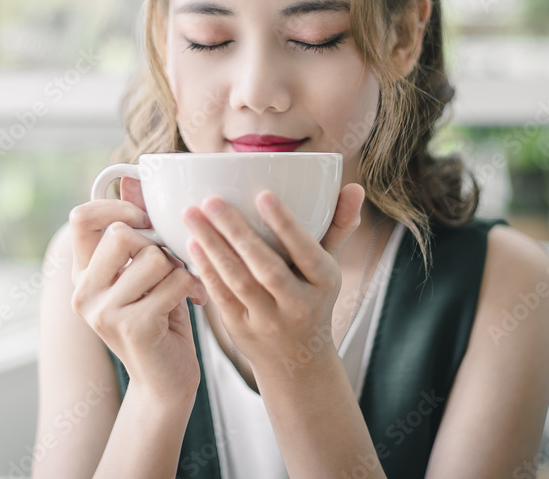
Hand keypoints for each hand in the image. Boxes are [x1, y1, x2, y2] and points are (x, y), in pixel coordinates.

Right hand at [68, 177, 207, 401]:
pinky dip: (194, 287)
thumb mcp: (145, 273)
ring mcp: (102, 312)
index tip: (144, 218)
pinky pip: (175, 281)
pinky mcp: (131, 326)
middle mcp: (83, 292)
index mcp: (82, 274)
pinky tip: (197, 302)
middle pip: (122, 234)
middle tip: (171, 268)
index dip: (116, 208)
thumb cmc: (161, 319)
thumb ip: (138, 231)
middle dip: (157, 246)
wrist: (167, 382)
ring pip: (154, 257)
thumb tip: (135, 178)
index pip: (80, 218)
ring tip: (184, 289)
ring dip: (179, 270)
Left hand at [180, 183, 364, 376]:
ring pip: (238, 281)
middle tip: (212, 200)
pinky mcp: (242, 329)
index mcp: (325, 282)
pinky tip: (192, 244)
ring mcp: (269, 320)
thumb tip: (357, 188)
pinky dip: (206, 270)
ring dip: (213, 246)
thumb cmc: (313, 298)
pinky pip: (222, 296)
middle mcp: (299, 304)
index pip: (308, 252)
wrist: (297, 361)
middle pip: (267, 267)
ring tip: (192, 215)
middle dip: (237, 232)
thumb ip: (339, 226)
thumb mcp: (329, 267)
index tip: (263, 194)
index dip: (286, 225)